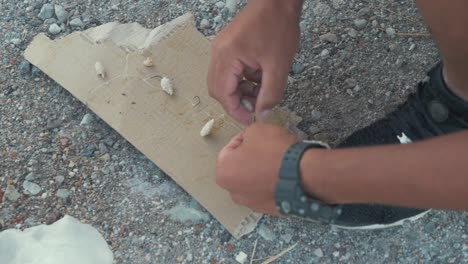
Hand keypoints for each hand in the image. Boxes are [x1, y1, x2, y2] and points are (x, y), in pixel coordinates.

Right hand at [208, 0, 302, 124]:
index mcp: (227, 56)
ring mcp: (220, 47)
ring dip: (238, 90)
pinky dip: (240, 79)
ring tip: (260, 90)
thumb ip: (270, 93)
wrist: (277, 1)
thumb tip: (262, 114)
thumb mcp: (279, 66)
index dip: (235, 110)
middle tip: (254, 107)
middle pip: (217, 88)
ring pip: (222, 80)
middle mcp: (218, 52)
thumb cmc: (279, 27)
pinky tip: (257, 77)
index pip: (223, 94)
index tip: (249, 119)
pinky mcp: (227, 45)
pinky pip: (228, 69)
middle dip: (235, 101)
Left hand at [216, 123, 297, 214]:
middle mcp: (233, 192)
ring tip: (277, 163)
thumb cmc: (276, 152)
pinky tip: (283, 174)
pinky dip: (273, 184)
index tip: (256, 138)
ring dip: (262, 172)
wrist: (303, 174)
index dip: (244, 139)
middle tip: (266, 150)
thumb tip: (249, 140)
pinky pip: (267, 192)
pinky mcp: (269, 210)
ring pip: (253, 182)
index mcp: (224, 172)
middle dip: (251, 158)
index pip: (230, 149)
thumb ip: (246, 135)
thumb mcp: (256, 130)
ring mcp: (251, 204)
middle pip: (240, 168)